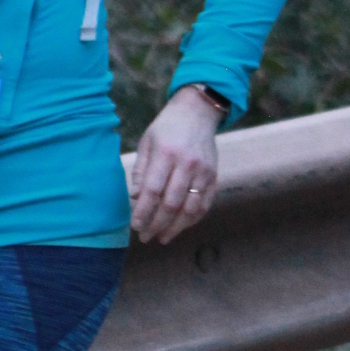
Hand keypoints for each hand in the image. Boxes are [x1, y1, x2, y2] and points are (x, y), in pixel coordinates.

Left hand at [128, 87, 221, 243]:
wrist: (198, 112)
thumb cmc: (166, 129)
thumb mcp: (147, 143)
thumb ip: (141, 171)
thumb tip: (135, 199)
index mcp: (166, 154)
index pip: (153, 190)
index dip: (143, 211)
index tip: (135, 226)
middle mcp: (187, 164)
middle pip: (171, 204)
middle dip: (157, 224)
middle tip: (145, 237)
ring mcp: (204, 171)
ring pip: (190, 208)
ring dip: (175, 227)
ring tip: (162, 237)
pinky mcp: (214, 176)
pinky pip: (205, 204)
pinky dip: (192, 219)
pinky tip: (180, 226)